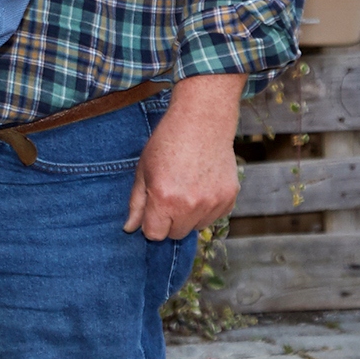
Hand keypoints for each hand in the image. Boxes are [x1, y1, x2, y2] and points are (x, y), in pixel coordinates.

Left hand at [128, 74, 242, 242]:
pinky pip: (214, 217)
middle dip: (169, 221)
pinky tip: (201, 186)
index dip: (150, 223)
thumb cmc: (166, 144)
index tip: (152, 210)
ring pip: (196, 227)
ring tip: (186, 188)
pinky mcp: (230, 198)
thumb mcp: (143, 172)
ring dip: (189, 216)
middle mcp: (189, 205)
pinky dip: (207, 208)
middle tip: (168, 197)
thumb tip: (129, 228)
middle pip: (176, 234)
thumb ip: (136, 203)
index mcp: (163, 199)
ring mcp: (212, 203)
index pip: (155, 234)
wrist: (201, 124)